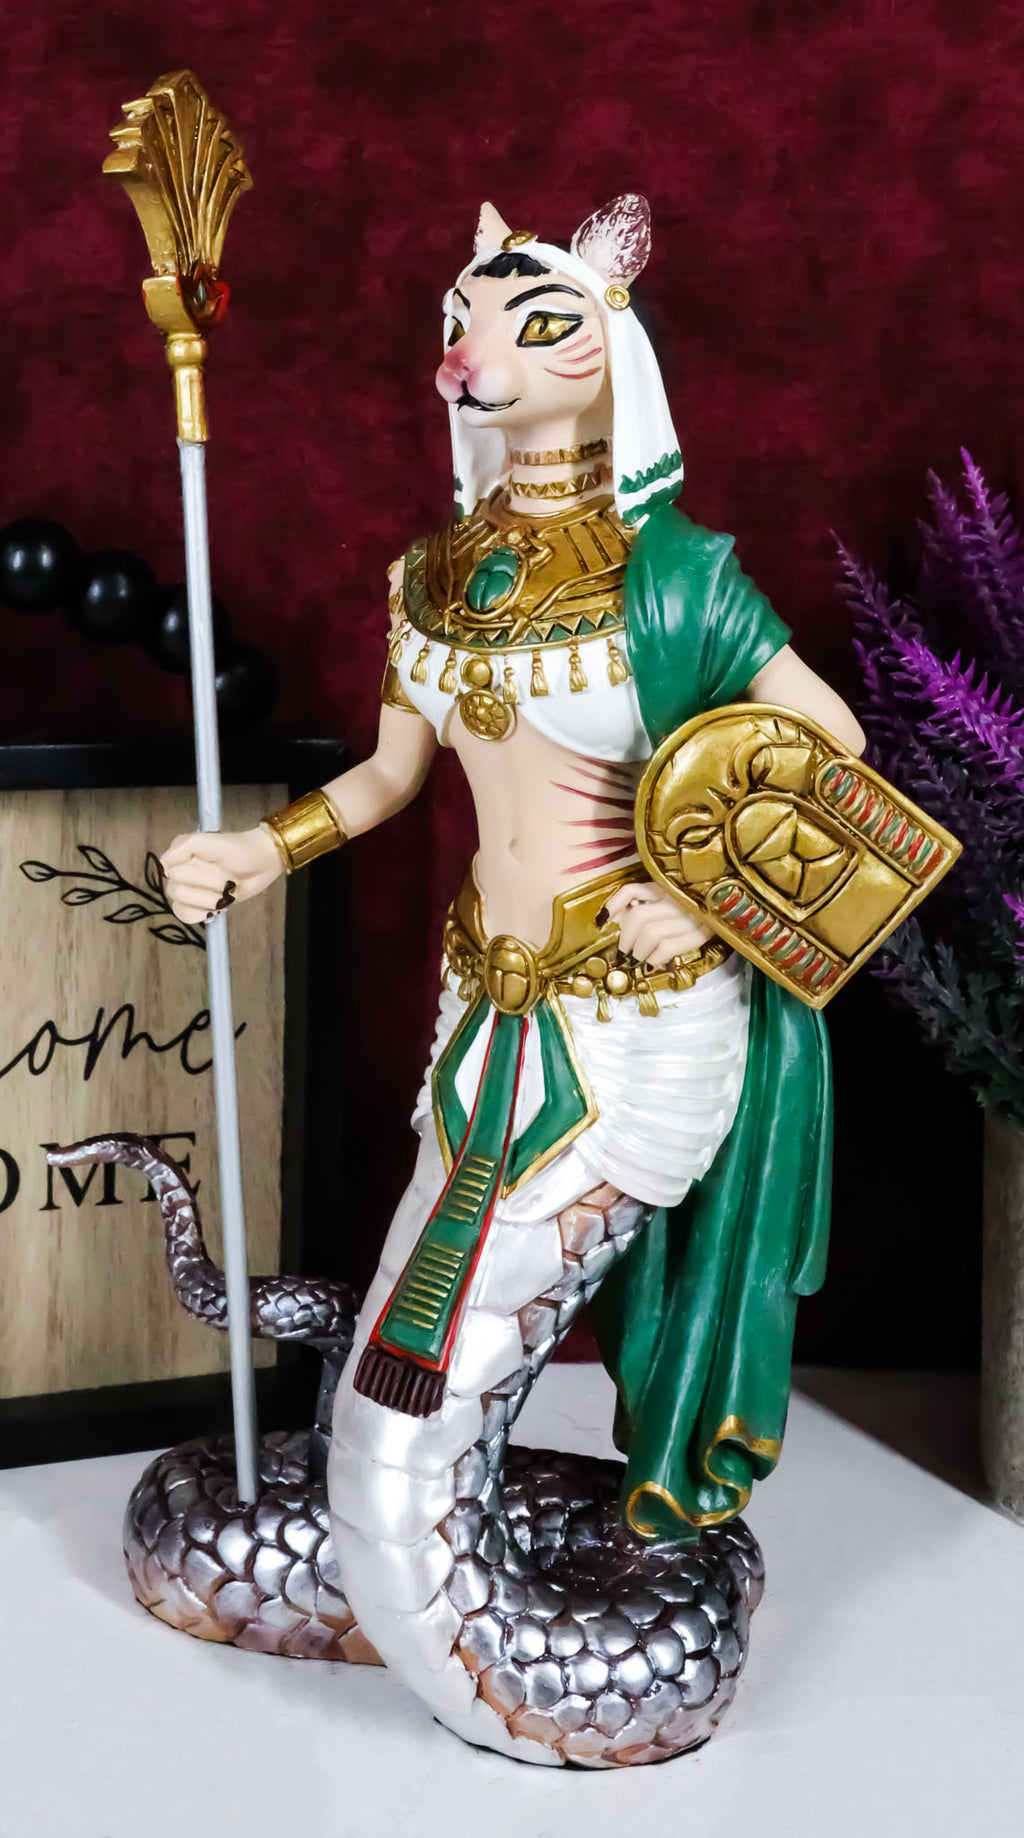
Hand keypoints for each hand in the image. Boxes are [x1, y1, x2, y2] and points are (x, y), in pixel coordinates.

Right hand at [159, 826, 282, 924]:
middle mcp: (181, 870)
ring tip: (224, 894)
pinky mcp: (199, 904)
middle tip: (225, 880)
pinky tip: (216, 907)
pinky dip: (200, 914)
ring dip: (205, 901)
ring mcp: (190, 888)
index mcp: (181, 853)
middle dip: (205, 887)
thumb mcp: (213, 841)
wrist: (262, 864)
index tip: (210, 866)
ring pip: (179, 904)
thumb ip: (185, 846)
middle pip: (176, 889)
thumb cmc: (240, 850)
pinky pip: (185, 915)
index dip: (189, 873)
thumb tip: (164, 864)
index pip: (168, 870)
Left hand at [603, 881, 713, 967]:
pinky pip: (667, 947)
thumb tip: (611, 917)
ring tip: (639, 957)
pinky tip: (654, 961)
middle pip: (638, 918)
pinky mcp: (698, 935)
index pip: (632, 890)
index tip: (602, 921)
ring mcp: (689, 917)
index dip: (613, 905)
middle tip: (624, 951)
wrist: (729, 915)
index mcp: (666, 887)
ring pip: (650, 935)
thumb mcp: (666, 899)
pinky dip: (655, 958)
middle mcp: (677, 899)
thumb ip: (640, 902)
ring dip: (639, 952)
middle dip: (626, 939)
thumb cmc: (692, 909)